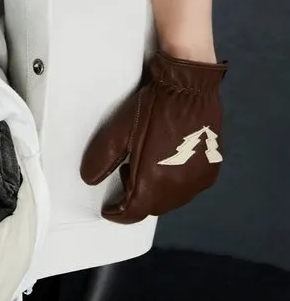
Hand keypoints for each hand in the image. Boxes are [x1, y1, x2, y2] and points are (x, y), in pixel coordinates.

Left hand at [80, 49, 227, 223]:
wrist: (189, 87)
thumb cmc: (154, 108)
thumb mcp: (120, 130)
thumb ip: (103, 159)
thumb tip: (89, 179)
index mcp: (156, 183)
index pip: (133, 213)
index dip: (118, 213)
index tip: (109, 209)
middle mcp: (180, 189)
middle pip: (152, 207)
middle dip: (136, 199)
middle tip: (125, 175)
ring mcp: (199, 181)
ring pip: (171, 199)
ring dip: (156, 191)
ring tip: (145, 165)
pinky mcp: (211, 170)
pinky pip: (188, 187)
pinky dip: (174, 182)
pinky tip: (167, 162)